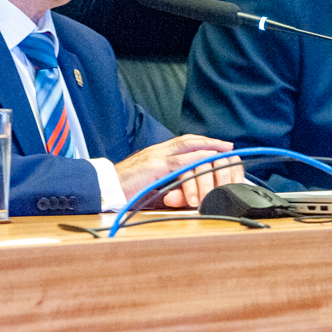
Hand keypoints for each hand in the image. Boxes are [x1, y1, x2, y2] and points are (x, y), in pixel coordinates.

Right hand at [115, 135, 244, 206]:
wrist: (103, 187)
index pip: (183, 143)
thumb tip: (184, 190)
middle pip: (189, 141)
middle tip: (228, 147)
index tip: (219, 145)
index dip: (202, 142)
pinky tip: (208, 162)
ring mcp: (156, 157)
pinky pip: (179, 162)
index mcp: (156, 153)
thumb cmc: (125, 188)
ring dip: (207, 151)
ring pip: (187, 150)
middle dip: (210, 142)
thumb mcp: (149, 183)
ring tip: (223, 154)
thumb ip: (166, 182)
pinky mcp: (154, 167)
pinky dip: (196, 161)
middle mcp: (158, 151)